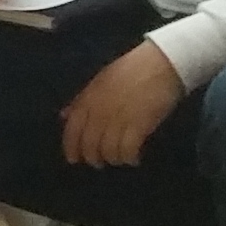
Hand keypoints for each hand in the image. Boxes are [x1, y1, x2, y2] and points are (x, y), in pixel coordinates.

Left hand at [61, 42, 183, 167]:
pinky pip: (128, 150)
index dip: (71, 147)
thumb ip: (82, 100)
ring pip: (108, 151)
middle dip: (93, 158)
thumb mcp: (100, 81)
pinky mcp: (139, 124)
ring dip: (114, 159)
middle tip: (100, 162)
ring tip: (121, 158)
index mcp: (88, 98)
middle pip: (90, 144)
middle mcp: (100, 111)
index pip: (72, 129)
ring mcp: (119, 118)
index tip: (73, 160)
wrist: (162, 62)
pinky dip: (129, 158)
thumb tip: (64, 116)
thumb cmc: (132, 70)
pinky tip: (134, 158)